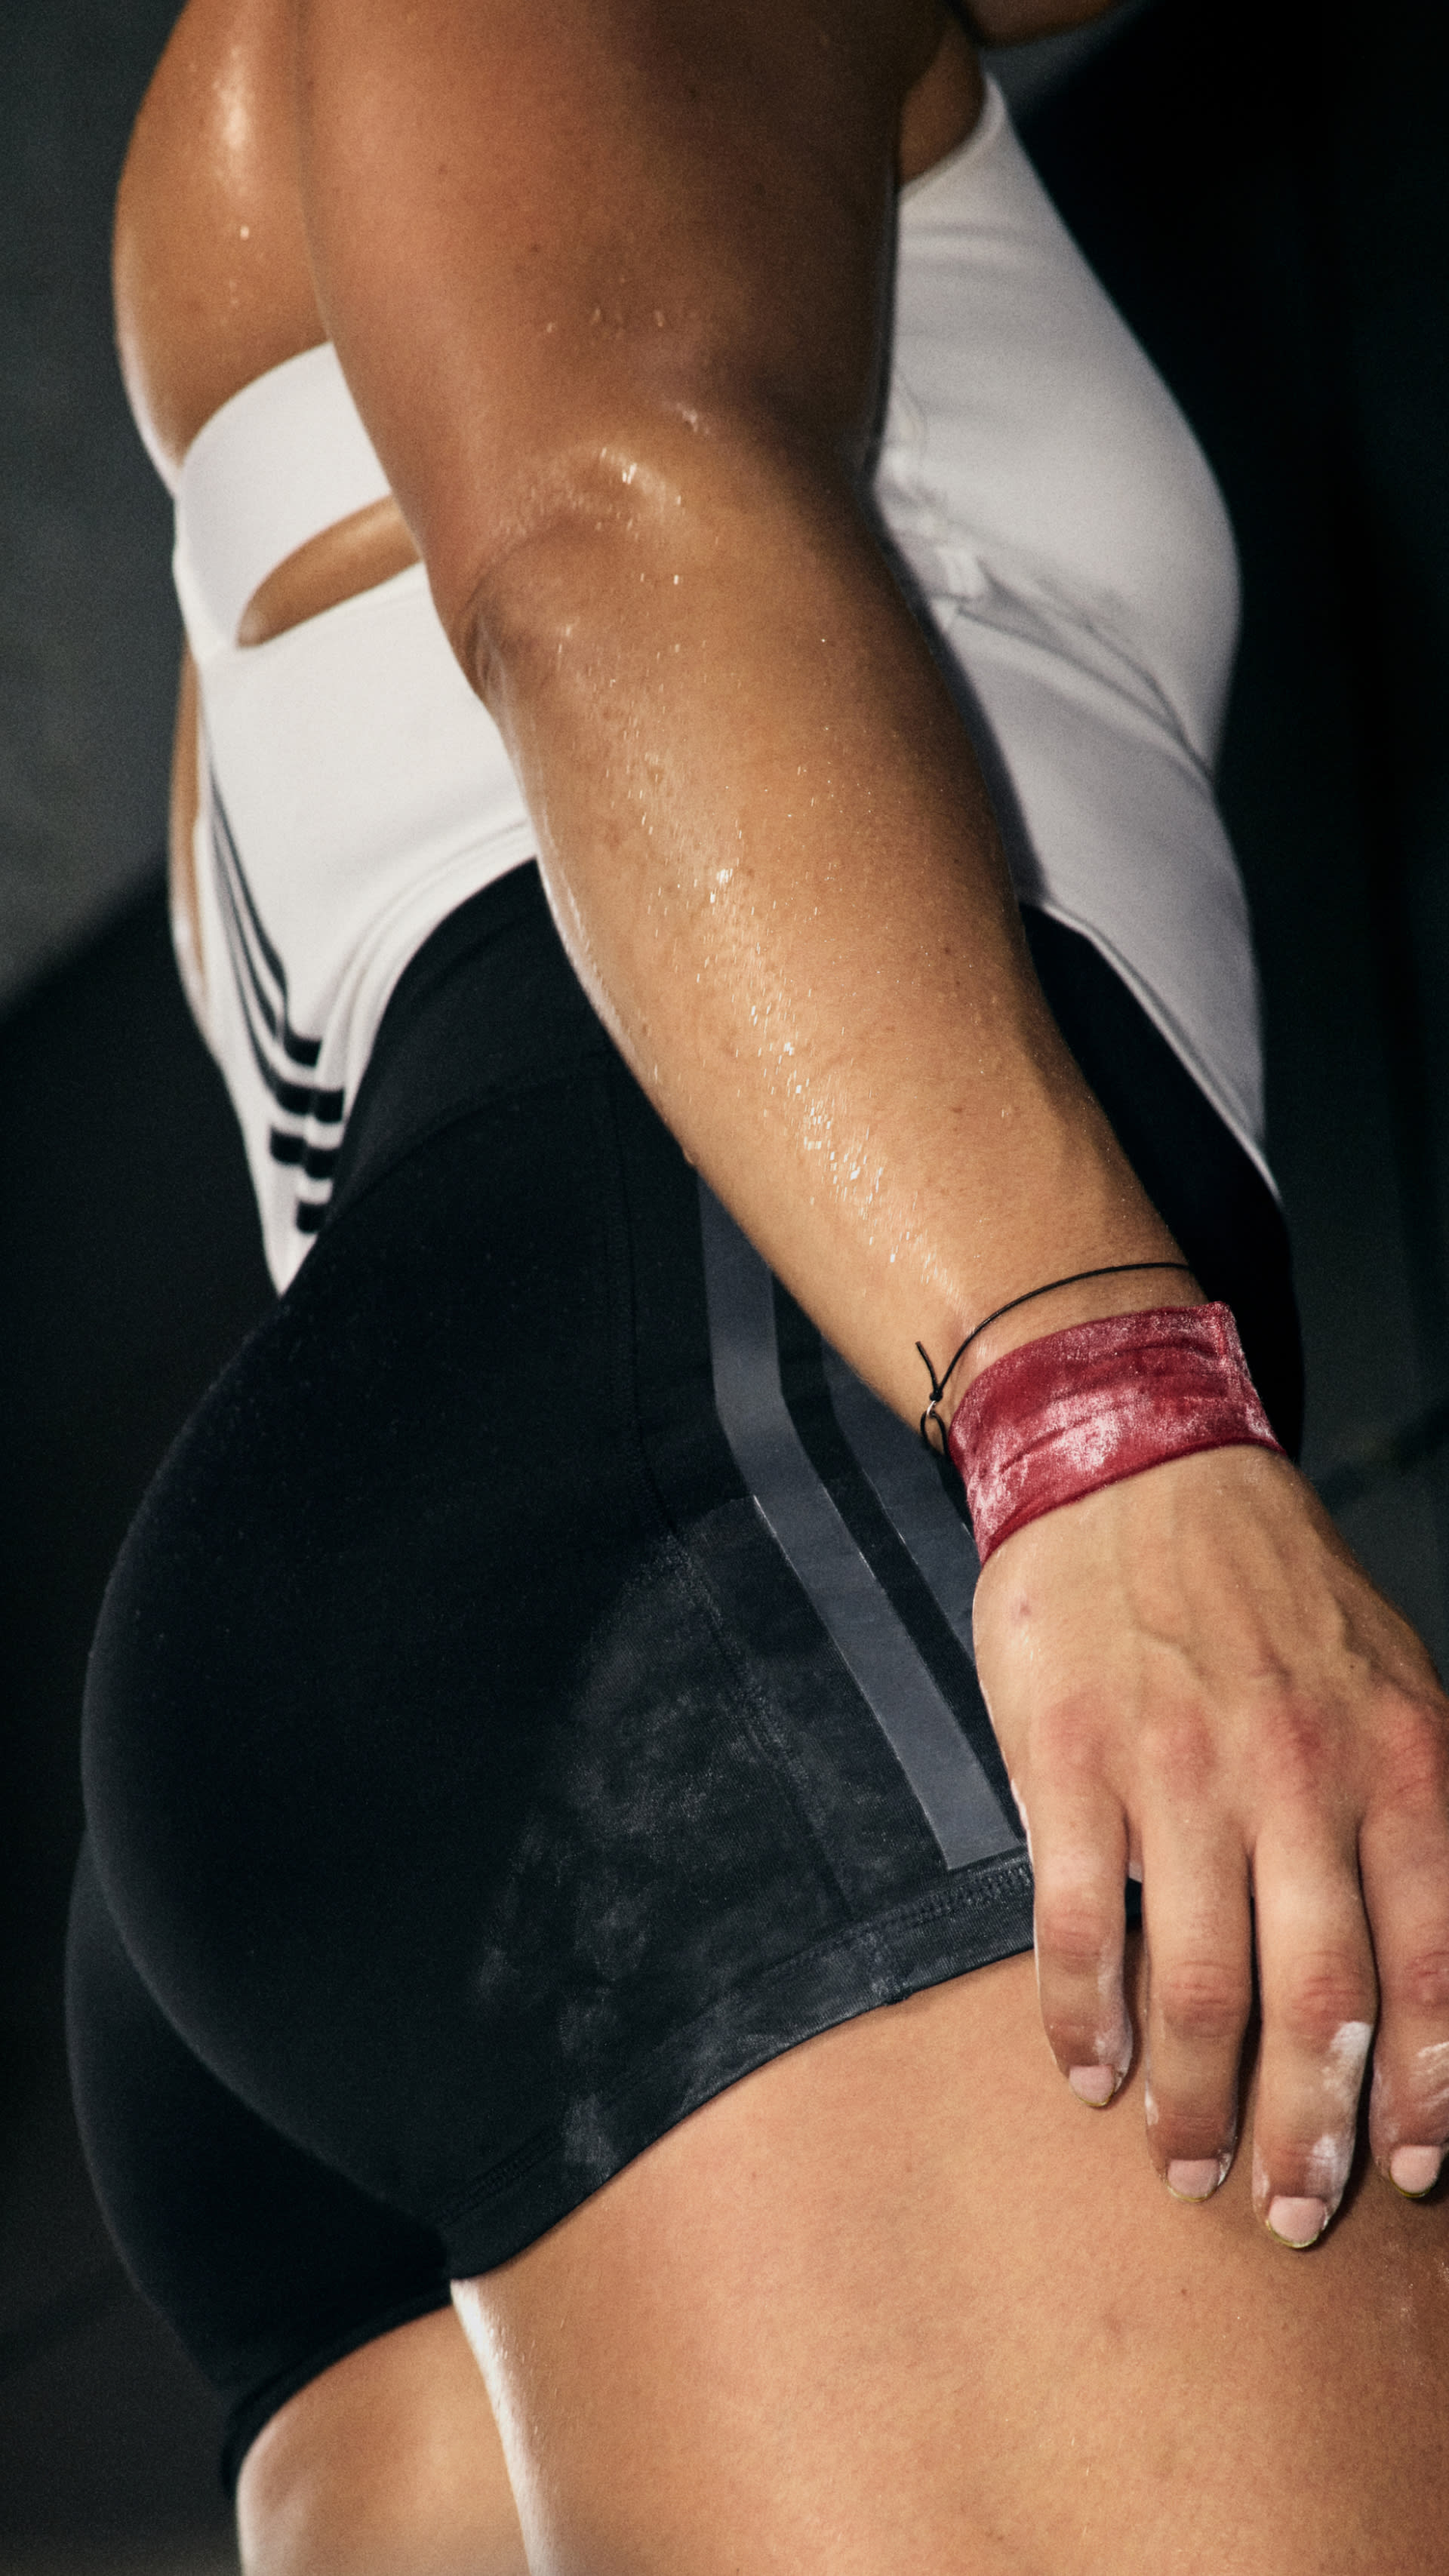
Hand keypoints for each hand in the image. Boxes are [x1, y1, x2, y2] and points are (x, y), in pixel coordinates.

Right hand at [972, 1443, 1448, 2243]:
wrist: (1133, 1463)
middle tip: (1289, 2214)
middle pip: (1318, 2003)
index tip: (1406, 2172)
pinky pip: (1080, 1927)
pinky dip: (1082, 2022)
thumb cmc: (1271, 1588)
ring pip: (1198, 1986)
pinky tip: (1087, 2071)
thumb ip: (1414, 1811)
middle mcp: (1300, 1774)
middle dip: (1308, 2136)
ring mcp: (1178, 1769)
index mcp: (1397, 1758)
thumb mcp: (1391, 1681)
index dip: (1423, 2091)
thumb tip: (1435, 1970)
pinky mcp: (1071, 1762)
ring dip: (1191, 2103)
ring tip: (1186, 2164)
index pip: (1433, 1965)